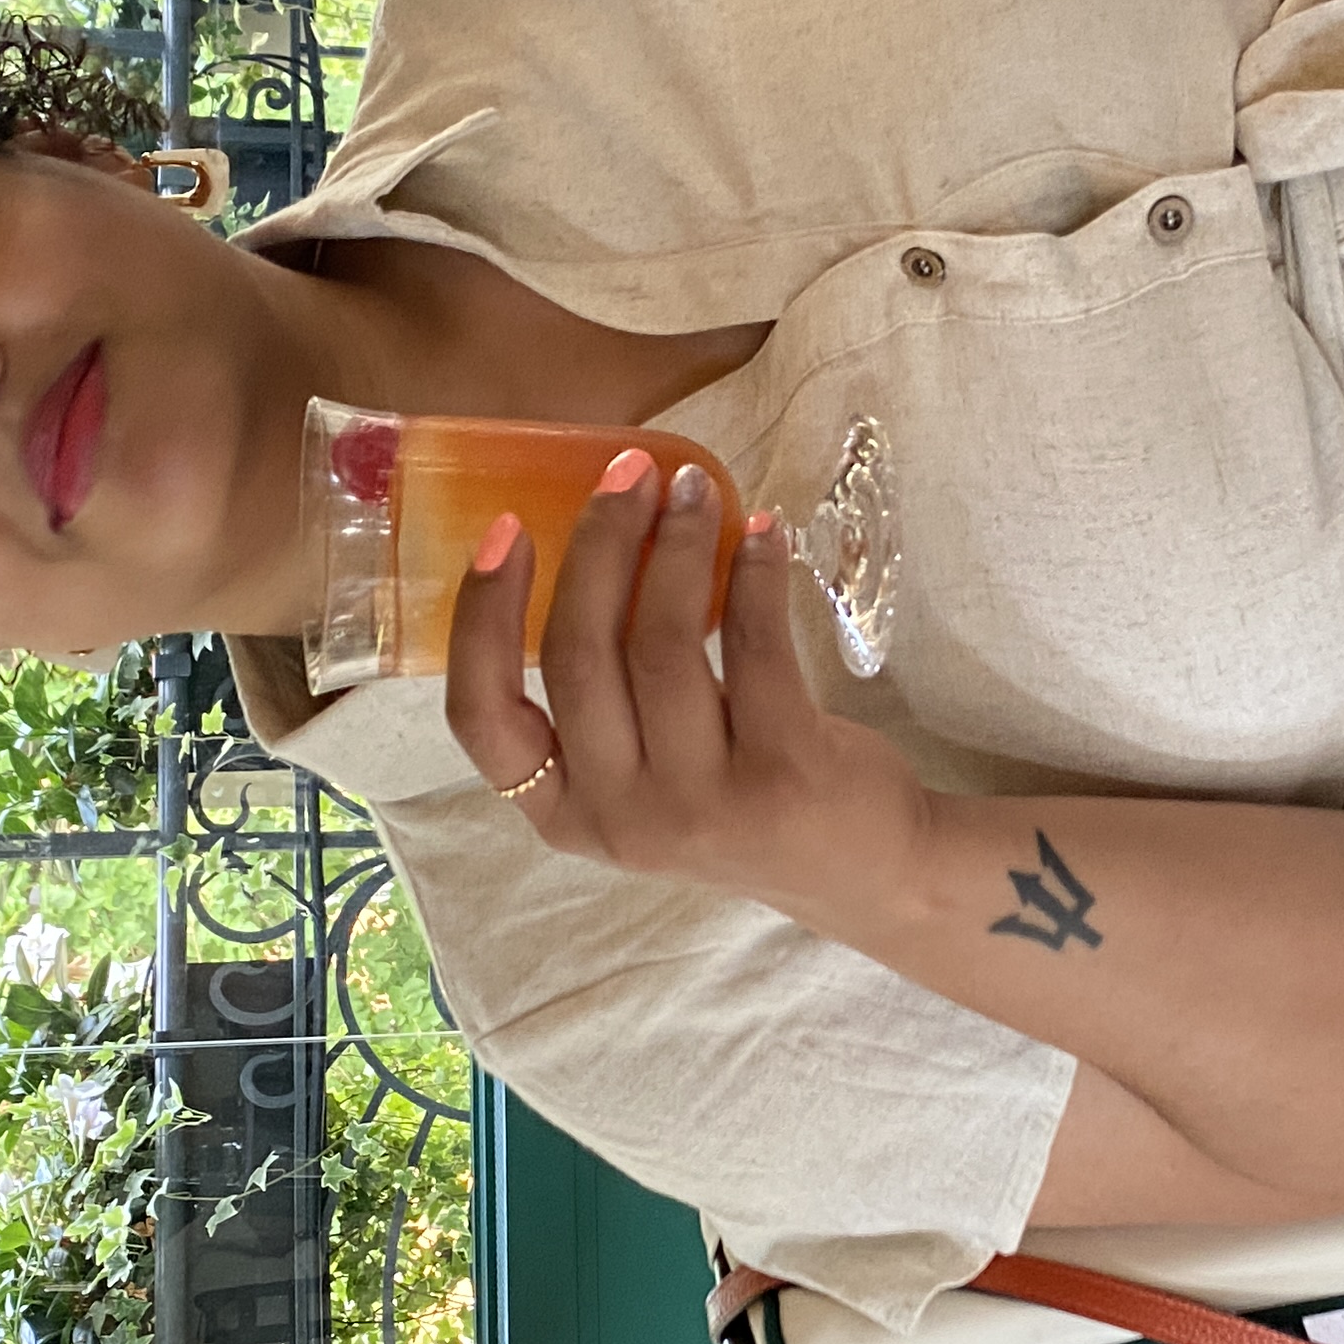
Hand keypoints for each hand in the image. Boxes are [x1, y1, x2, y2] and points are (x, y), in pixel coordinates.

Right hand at [442, 448, 931, 918]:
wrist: (862, 868)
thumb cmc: (735, 792)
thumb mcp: (644, 769)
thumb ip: (604, 693)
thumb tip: (601, 530)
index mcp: (564, 812)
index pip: (482, 717)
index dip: (482, 618)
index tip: (505, 529)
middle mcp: (621, 817)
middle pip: (580, 656)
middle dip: (598, 545)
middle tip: (631, 475)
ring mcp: (701, 804)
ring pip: (664, 645)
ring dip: (678, 547)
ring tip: (695, 489)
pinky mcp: (782, 775)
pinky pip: (754, 647)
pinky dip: (754, 575)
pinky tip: (763, 532)